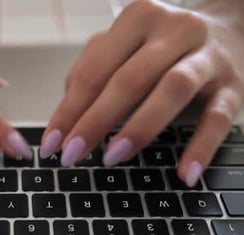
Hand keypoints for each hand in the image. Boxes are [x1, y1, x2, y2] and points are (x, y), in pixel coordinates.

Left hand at [41, 0, 243, 185]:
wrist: (230, 29)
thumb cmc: (162, 46)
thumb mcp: (125, 47)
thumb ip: (93, 73)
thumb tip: (65, 117)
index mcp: (137, 20)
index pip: (94, 71)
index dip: (68, 110)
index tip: (51, 143)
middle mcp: (173, 31)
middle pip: (128, 80)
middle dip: (94, 122)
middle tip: (71, 155)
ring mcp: (207, 56)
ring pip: (172, 90)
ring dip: (139, 128)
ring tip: (112, 158)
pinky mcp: (234, 84)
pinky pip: (218, 118)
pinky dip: (201, 146)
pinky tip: (184, 173)